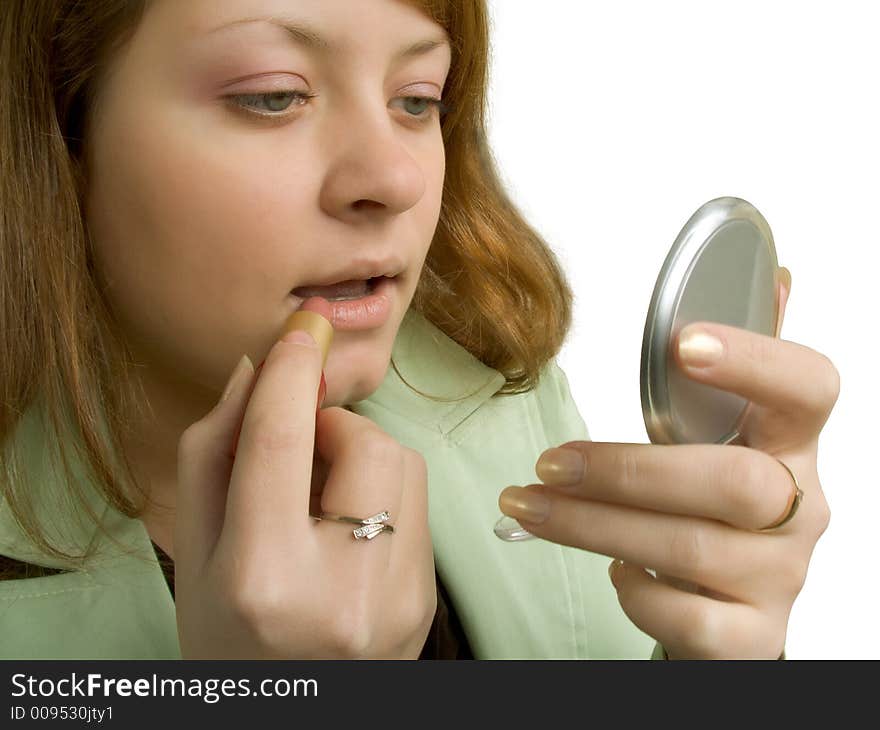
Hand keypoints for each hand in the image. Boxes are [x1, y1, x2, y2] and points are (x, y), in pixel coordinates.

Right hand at [175, 329, 435, 658]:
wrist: (290, 718)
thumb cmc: (227, 638)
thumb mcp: (195, 554)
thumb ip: (214, 456)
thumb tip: (254, 370)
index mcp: (266, 580)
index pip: (281, 445)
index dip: (290, 373)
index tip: (302, 327)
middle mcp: (344, 592)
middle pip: (366, 442)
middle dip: (332, 425)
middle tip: (299, 453)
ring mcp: (399, 600)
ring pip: (403, 464)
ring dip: (360, 457)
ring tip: (320, 498)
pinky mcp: (428, 600)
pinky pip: (417, 503)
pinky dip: (380, 493)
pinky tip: (346, 530)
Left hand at [499, 268, 837, 658]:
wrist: (733, 609)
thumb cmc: (714, 506)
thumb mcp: (727, 435)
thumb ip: (738, 368)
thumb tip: (771, 273)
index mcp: (791, 444)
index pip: (808, 389)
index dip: (756, 361)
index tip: (684, 341)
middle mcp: (799, 510)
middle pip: (734, 481)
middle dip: (627, 470)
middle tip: (550, 461)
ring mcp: (780, 578)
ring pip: (689, 547)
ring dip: (593, 524)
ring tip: (528, 505)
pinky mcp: (751, 637)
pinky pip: (688, 617)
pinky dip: (635, 590)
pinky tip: (613, 569)